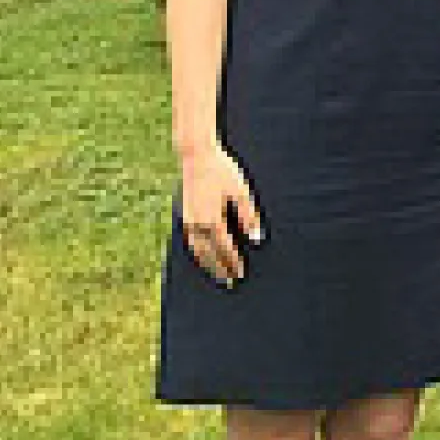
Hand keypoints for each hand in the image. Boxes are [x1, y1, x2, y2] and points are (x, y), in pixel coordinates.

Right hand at [177, 143, 261, 287]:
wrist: (196, 157)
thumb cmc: (223, 172)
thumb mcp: (241, 192)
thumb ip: (248, 216)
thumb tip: (255, 238)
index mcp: (212, 220)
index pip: (225, 249)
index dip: (233, 262)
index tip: (240, 273)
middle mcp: (197, 224)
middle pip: (209, 254)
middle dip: (219, 269)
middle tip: (229, 282)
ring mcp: (188, 221)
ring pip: (196, 250)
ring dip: (206, 264)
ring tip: (216, 274)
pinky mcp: (184, 215)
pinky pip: (190, 241)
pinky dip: (197, 252)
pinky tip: (202, 255)